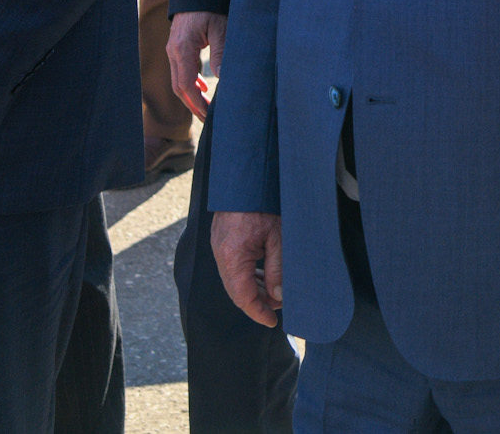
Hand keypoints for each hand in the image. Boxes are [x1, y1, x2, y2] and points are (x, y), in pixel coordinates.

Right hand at [168, 11, 226, 119]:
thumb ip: (220, 53)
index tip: (209, 115)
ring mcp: (173, 49)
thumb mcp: (220, 28)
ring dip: (192, 95)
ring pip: (179, 80)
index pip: (185, 84)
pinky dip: (191, 83)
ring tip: (208, 108)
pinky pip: (181, 70)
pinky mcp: (177, 46)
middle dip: (193, 104)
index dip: (196, 103)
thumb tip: (223, 77)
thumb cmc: (211, 7)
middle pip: (179, 86)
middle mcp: (173, 51)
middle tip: (209, 119)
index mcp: (182, 48)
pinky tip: (204, 88)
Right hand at [213, 211, 283, 326]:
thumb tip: (279, 296)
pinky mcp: (222, 241)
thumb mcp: (278, 238)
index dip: (258, 312)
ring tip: (275, 291)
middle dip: (258, 302)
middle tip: (279, 306)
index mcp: (232, 256)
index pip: (243, 297)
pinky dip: (247, 275)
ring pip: (234, 280)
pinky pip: (233, 267)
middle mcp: (221, 254)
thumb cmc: (263, 204)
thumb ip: (278, 269)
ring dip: (253, 289)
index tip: (272, 321)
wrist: (246, 178)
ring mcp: (219, 247)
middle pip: (237, 291)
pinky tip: (264, 275)